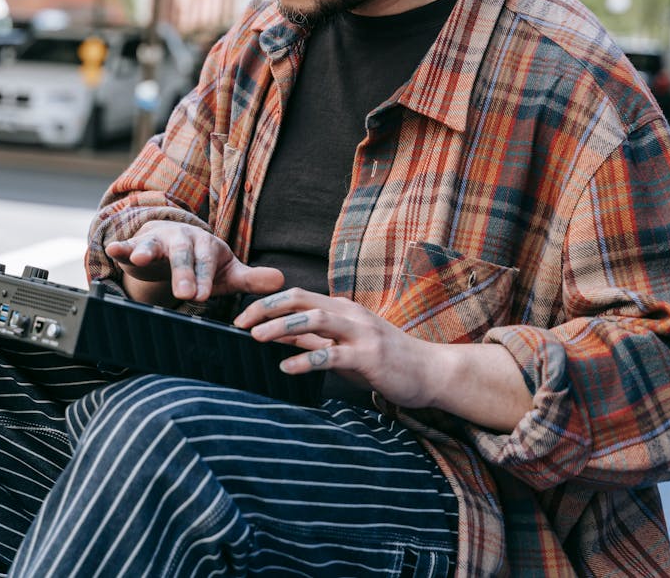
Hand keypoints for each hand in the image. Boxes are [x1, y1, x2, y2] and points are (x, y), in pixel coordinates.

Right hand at [106, 220, 284, 304]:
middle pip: (183, 254)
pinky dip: (122, 246)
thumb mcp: (225, 271)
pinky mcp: (138, 244)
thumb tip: (282, 280)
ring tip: (142, 258)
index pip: (208, 262)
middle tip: (184, 294)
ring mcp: (160, 240)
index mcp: (207, 246)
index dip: (205, 278)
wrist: (173, 244)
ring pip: (154, 246)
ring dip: (148, 251)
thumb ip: (250, 278)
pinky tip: (113, 249)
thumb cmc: (202, 262)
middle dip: (183, 272)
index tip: (203, 296)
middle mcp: (184, 239)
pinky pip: (130, 244)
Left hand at [234, 287, 434, 407]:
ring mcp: (361, 333)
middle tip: (240, 322)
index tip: (242, 317)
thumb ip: (314, 340)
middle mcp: (350, 314)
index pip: (298, 296)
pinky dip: (306, 359)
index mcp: (342, 308)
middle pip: (301, 300)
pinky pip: (332, 354)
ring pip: (315, 320)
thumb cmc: (384, 360)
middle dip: (267, 308)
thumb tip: (278, 337)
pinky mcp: (369, 356)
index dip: (267, 303)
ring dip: (282, 326)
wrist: (429, 372)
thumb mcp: (344, 345)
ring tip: (256, 337)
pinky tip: (286, 366)